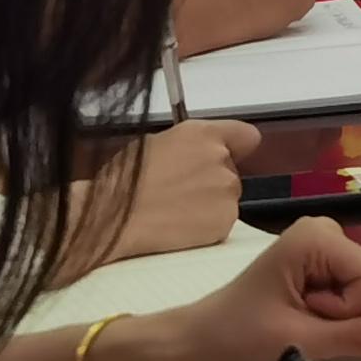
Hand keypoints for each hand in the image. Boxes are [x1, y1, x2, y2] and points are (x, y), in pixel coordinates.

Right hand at [101, 119, 258, 258]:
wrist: (114, 217)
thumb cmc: (124, 180)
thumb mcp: (152, 144)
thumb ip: (185, 145)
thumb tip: (192, 153)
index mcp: (203, 134)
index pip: (246, 136)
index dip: (236, 146)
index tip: (227, 154)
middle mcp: (222, 160)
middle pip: (231, 170)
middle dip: (212, 179)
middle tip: (181, 190)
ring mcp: (227, 193)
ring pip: (226, 198)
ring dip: (209, 203)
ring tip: (175, 210)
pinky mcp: (225, 223)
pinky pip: (221, 222)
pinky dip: (206, 226)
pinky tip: (179, 226)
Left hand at [151, 212, 360, 360]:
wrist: (197, 345)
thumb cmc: (239, 340)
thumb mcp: (302, 342)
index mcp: (319, 237)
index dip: (351, 310)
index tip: (306, 315)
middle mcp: (326, 232)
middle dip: (346, 315)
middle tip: (299, 321)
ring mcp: (324, 249)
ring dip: (339, 320)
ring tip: (296, 322)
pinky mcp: (320, 267)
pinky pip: (354, 297)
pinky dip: (332, 318)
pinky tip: (299, 319)